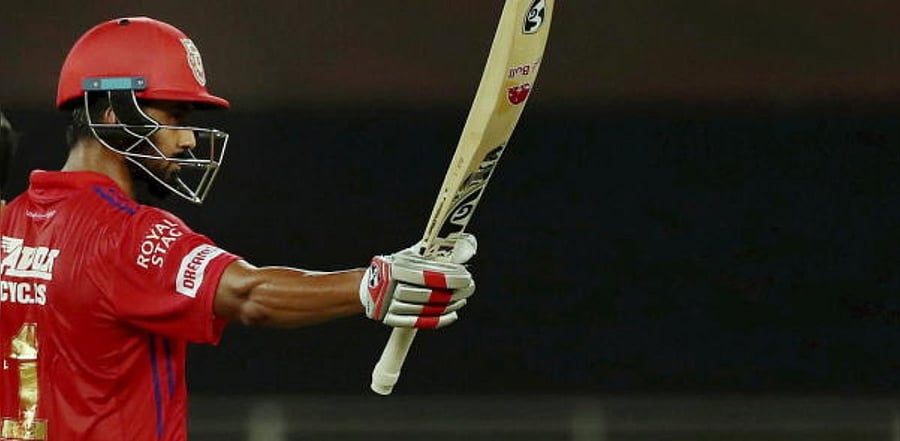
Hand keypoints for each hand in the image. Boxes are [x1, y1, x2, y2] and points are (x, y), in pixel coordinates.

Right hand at [360, 233, 476, 328]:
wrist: (366, 286)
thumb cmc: (395, 267)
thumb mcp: (409, 255)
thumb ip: (432, 251)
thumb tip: (460, 244)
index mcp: (395, 268)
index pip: (428, 276)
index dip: (450, 279)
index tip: (467, 278)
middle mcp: (390, 287)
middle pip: (429, 295)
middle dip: (453, 293)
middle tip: (469, 289)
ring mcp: (389, 305)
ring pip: (426, 309)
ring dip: (449, 306)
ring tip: (462, 300)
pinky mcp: (390, 319)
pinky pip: (419, 322)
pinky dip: (438, 320)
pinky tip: (452, 315)